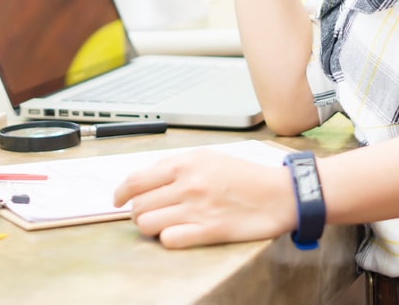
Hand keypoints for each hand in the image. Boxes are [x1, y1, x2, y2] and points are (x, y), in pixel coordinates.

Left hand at [113, 150, 295, 248]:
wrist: (280, 194)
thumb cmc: (245, 176)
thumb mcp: (209, 158)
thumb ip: (177, 167)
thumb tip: (146, 180)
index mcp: (186, 162)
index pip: (136, 179)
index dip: (120, 193)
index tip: (117, 201)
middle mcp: (188, 184)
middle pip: (138, 205)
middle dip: (138, 213)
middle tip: (149, 214)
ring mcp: (197, 208)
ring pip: (148, 224)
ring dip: (152, 227)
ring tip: (165, 224)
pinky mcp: (209, 231)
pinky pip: (169, 240)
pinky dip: (169, 239)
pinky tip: (180, 233)